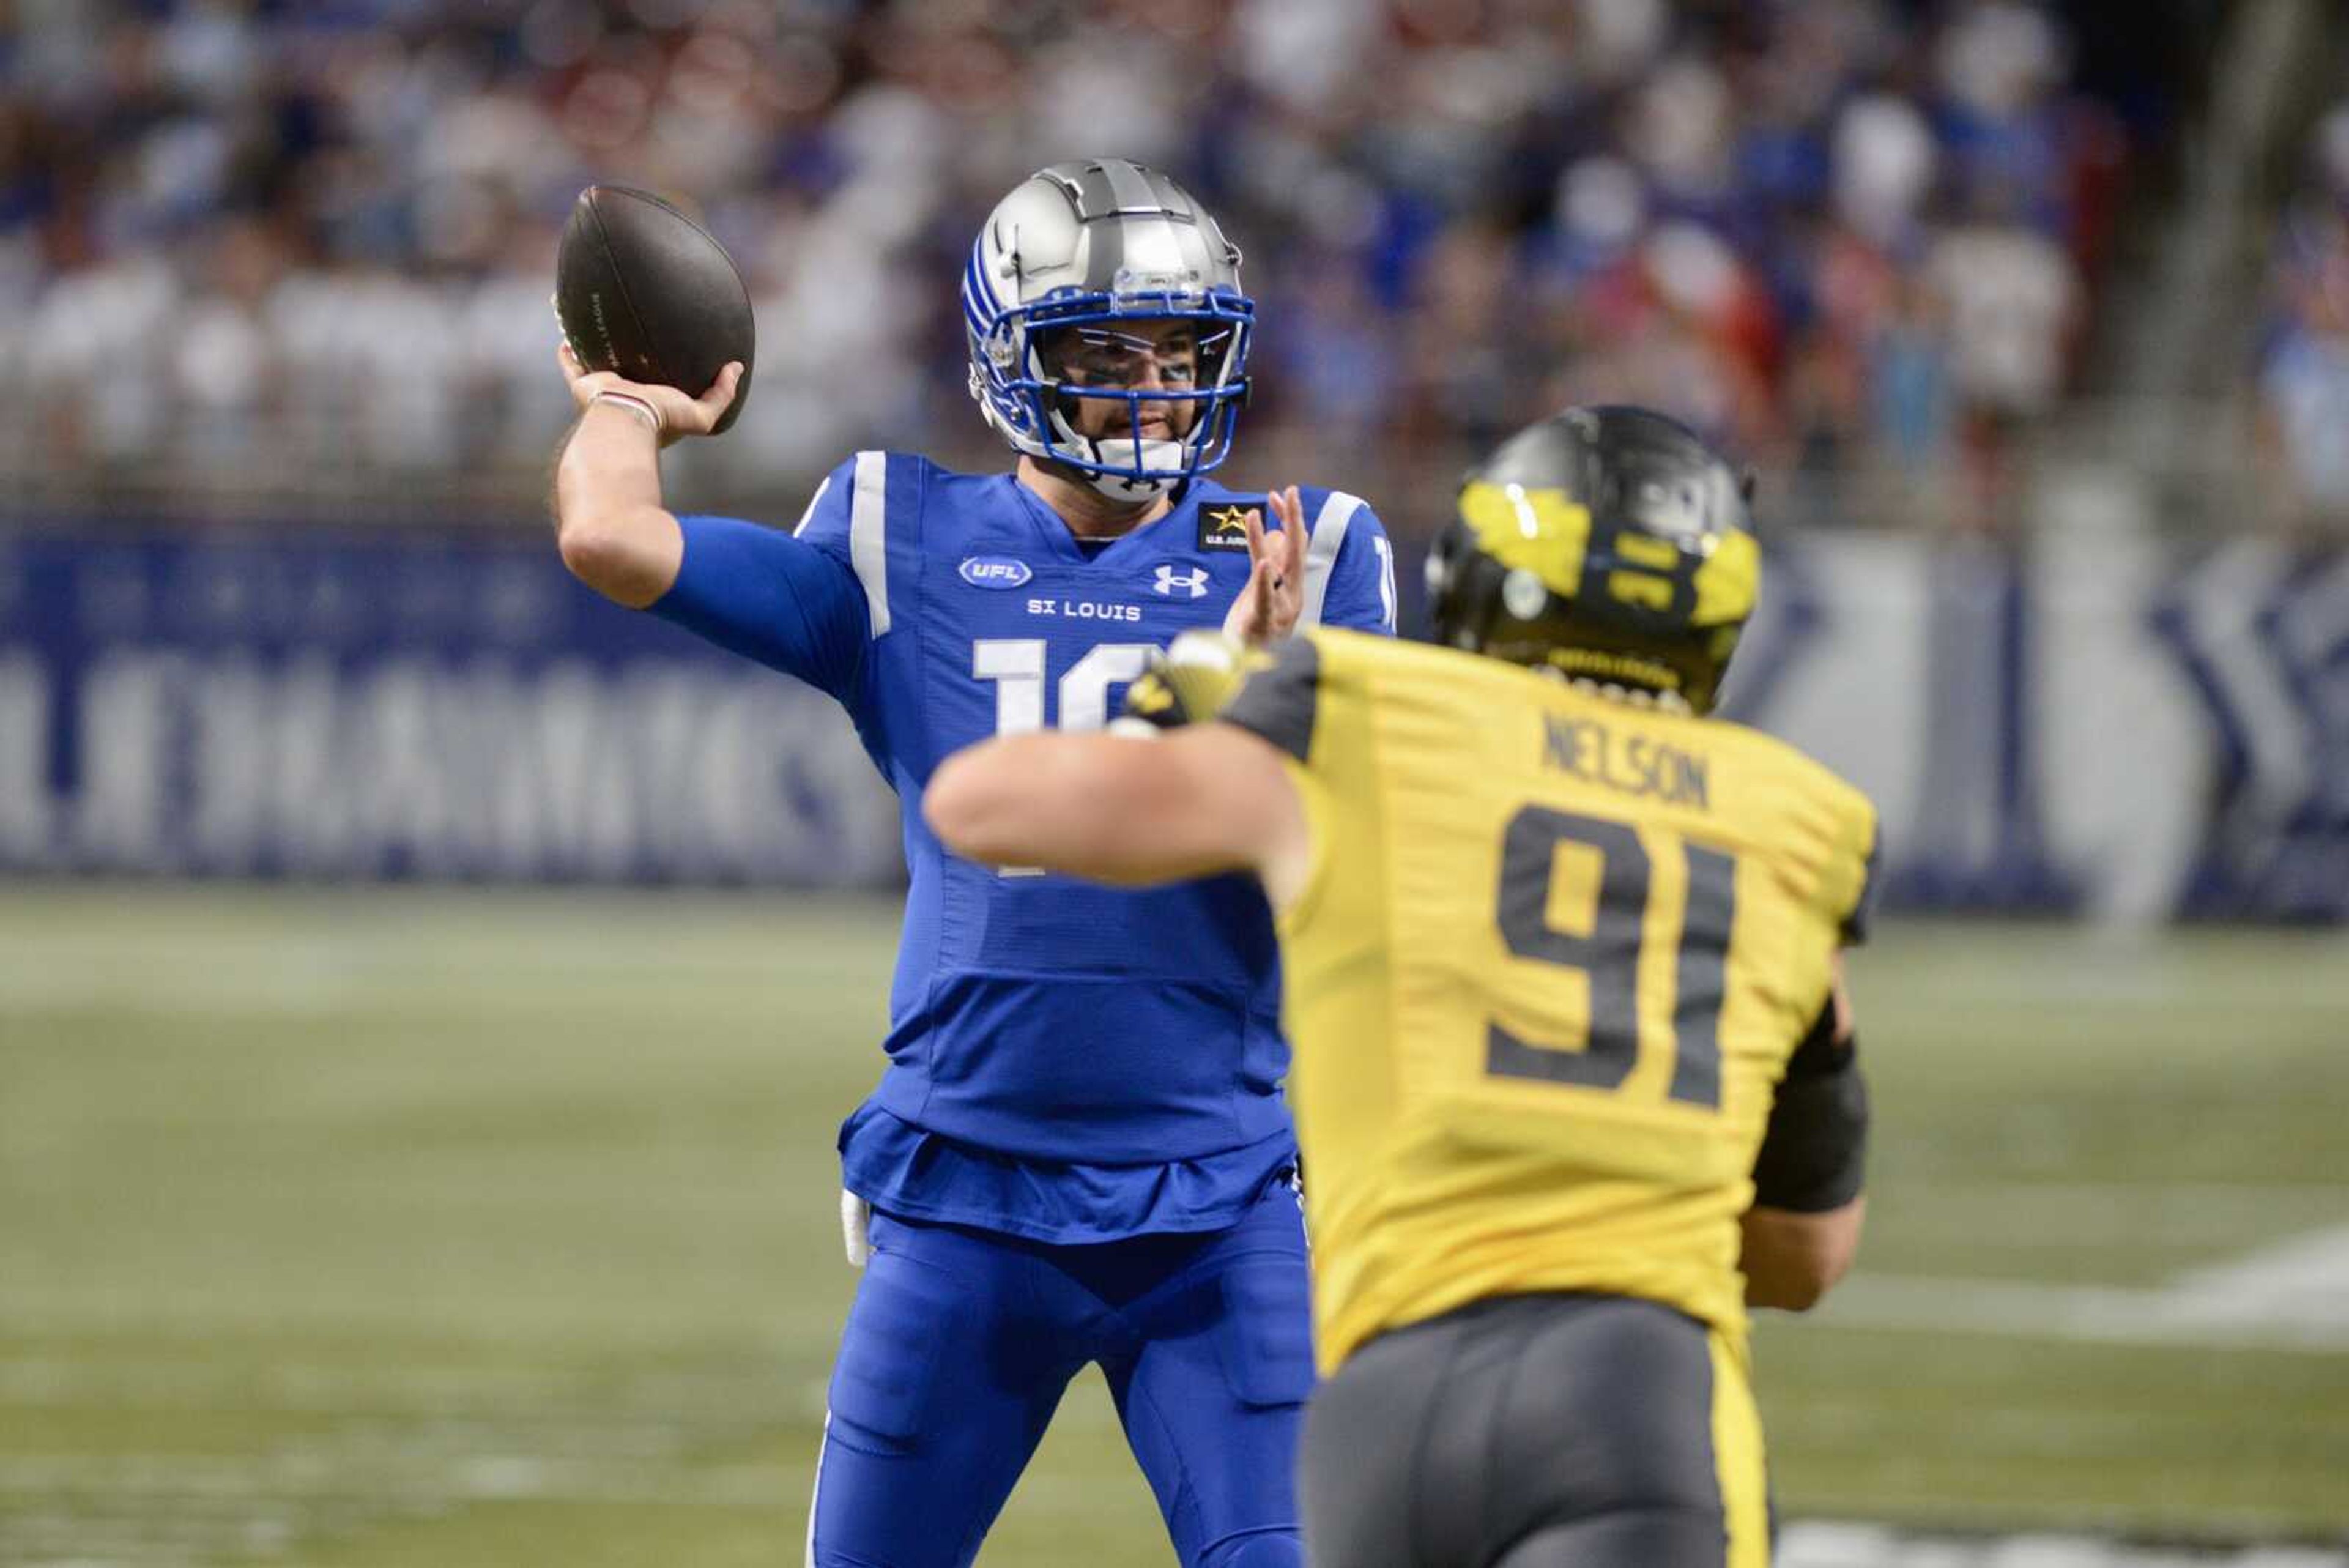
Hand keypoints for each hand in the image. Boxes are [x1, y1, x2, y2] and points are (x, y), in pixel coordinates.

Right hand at [558, 341, 741, 448]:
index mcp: (651, 404)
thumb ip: (721, 395)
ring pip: (597, 364)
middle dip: (628, 354)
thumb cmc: (664, 421)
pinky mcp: (583, 385)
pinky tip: (567, 331)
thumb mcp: (702, 414)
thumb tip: (736, 368)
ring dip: (595, 346)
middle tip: (633, 332)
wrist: (628, 422)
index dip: (661, 370)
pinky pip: (571, 363)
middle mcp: (626, 398)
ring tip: (596, 322)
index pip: (657, 385)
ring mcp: (603, 391)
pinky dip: (568, 349)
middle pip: (627, 371)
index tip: (666, 351)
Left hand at [1221, 485, 1308, 647]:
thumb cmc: (1256, 628)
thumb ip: (1269, 561)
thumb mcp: (1262, 589)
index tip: (1278, 494)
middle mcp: (1292, 592)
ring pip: (1281, 570)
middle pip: (1296, 549)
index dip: (1288, 517)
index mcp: (1292, 583)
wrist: (1251, 668)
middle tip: (1290, 491)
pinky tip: (1264, 565)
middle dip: (1294, 518)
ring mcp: (1281, 607)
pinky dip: (1266, 582)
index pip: (1295, 542)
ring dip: (1269, 542)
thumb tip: (1274, 532)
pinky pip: (1267, 599)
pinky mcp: (1265, 622)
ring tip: (1258, 516)